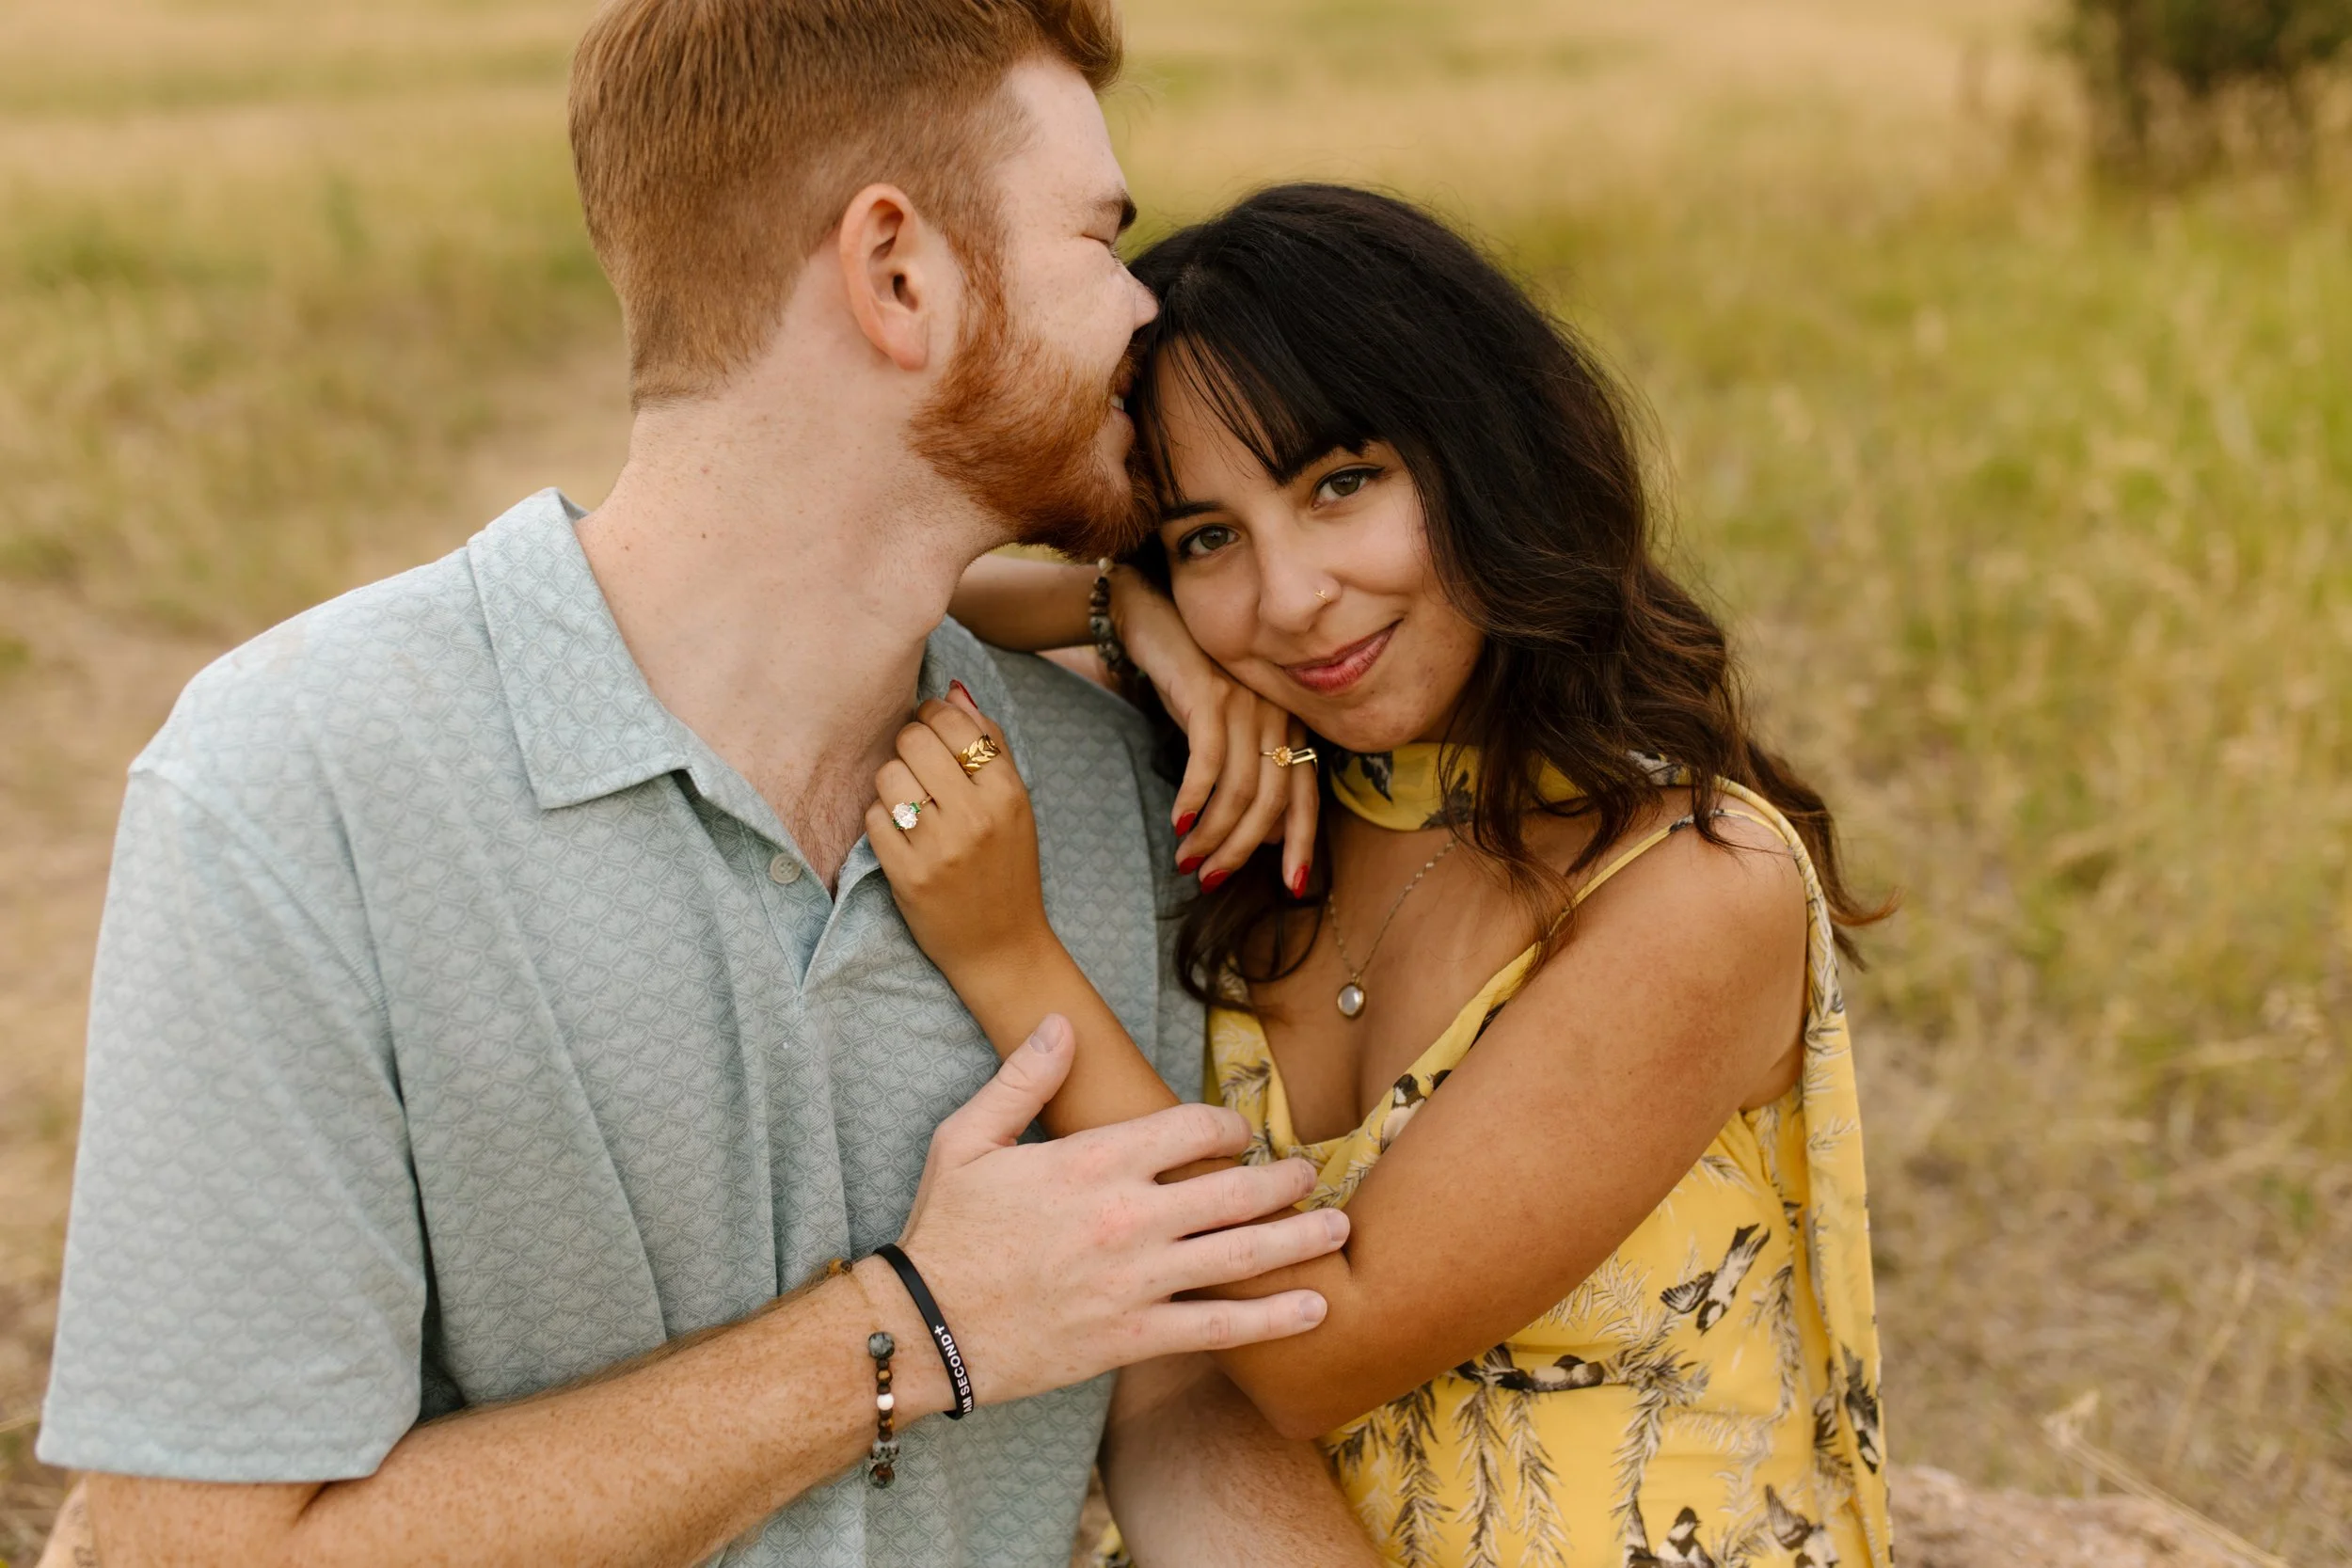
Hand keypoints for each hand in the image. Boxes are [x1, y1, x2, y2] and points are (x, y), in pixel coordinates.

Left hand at [867, 687, 1045, 976]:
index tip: (930, 731)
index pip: (952, 722)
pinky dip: (881, 820)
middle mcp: (975, 816)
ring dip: (891, 784)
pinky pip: (874, 819)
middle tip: (916, 766)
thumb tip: (954, 692)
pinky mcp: (908, 876)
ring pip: (888, 777)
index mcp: (1007, 792)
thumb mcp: (1016, 804)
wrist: (1002, 946)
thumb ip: (990, 744)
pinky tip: (901, 833)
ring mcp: (939, 847)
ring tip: (910, 802)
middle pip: (913, 741)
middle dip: (908, 746)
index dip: (932, 717)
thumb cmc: (1007, 868)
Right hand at [894, 1015, 1346, 1406]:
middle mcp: (1129, 1216)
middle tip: (1311, 1175)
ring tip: (1339, 1228)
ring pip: (1243, 1254)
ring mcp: (1138, 1280)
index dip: (1229, 1125)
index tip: (1241, 1133)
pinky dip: (1273, 1319)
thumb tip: (1060, 1022)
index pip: (1192, 1127)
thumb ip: (1022, 1078)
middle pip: (1235, 1190)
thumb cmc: (945, 1229)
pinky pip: (1219, 1326)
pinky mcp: (1134, 1336)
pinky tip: (1315, 1309)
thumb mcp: (968, 1137)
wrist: (924, 1327)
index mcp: (1095, 1160)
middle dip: (1284, 1180)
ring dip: (1300, 1238)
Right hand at [1111, 568, 1318, 897]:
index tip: (1292, 888)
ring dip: (1213, 834)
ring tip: (1187, 861)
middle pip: (1273, 800)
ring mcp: (1247, 703)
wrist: (1151, 617)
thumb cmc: (1186, 682)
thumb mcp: (1221, 734)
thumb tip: (1266, 837)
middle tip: (1211, 880)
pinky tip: (1178, 822)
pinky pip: (1208, 760)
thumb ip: (1246, 778)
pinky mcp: (1211, 694)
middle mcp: (1276, 715)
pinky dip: (1195, 797)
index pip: (1306, 794)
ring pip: (1240, 788)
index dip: (1301, 843)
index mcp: (1287, 726)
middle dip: (1243, 850)